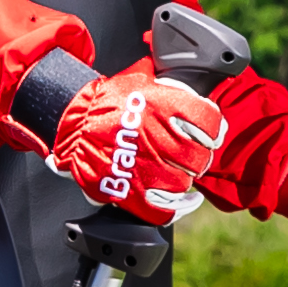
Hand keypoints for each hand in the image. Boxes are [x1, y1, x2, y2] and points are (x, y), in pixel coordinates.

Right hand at [41, 58, 225, 221]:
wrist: (72, 122)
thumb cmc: (106, 100)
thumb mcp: (141, 79)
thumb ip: (170, 85)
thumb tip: (194, 84)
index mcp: (162, 107)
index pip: (208, 123)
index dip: (215, 130)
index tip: (213, 133)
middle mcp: (157, 138)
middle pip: (198, 157)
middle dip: (199, 156)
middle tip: (192, 153)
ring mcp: (144, 168)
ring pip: (184, 182)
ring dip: (187, 177)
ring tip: (183, 171)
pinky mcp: (130, 190)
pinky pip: (164, 207)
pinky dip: (181, 207)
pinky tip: (189, 201)